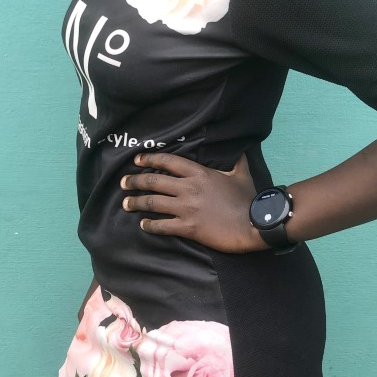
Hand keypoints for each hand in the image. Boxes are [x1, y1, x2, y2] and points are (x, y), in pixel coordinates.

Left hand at [120, 152, 268, 253]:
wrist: (253, 224)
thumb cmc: (248, 199)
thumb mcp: (242, 174)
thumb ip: (236, 160)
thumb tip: (238, 149)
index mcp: (199, 173)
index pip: (168, 162)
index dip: (150, 159)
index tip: (137, 160)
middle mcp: (188, 188)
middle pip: (153, 181)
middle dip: (134, 181)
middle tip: (123, 183)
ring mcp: (186, 208)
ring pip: (153, 203)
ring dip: (136, 202)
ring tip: (125, 204)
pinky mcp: (188, 227)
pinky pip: (162, 225)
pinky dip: (150, 225)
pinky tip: (143, 225)